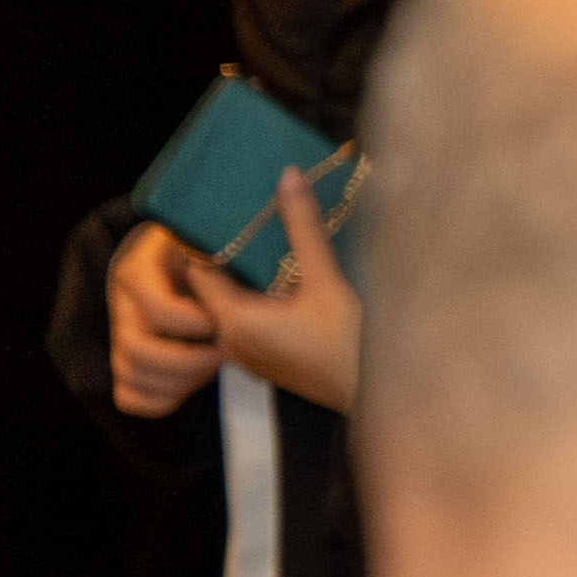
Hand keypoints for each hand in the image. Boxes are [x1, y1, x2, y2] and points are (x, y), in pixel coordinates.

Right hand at [103, 220, 227, 419]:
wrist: (193, 259)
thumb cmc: (212, 251)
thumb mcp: (215, 240)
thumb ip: (224, 252)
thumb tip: (255, 254)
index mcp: (140, 269)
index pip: (156, 308)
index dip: (192, 322)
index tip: (221, 321)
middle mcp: (124, 304)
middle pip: (137, 349)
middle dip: (187, 361)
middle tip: (224, 353)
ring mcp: (123, 335)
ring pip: (132, 374)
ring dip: (179, 381)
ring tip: (213, 365)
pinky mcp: (129, 361)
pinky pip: (128, 396)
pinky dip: (159, 401)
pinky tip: (190, 385)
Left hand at [207, 164, 362, 414]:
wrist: (377, 398)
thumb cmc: (351, 347)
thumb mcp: (329, 281)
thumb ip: (304, 229)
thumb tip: (287, 178)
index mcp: (234, 321)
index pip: (200, 269)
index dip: (210, 238)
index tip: (227, 212)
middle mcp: (232, 341)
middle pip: (216, 286)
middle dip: (232, 253)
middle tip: (251, 219)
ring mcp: (249, 356)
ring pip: (233, 305)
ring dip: (247, 277)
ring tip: (269, 244)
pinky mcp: (268, 362)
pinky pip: (249, 322)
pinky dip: (260, 299)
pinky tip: (286, 283)